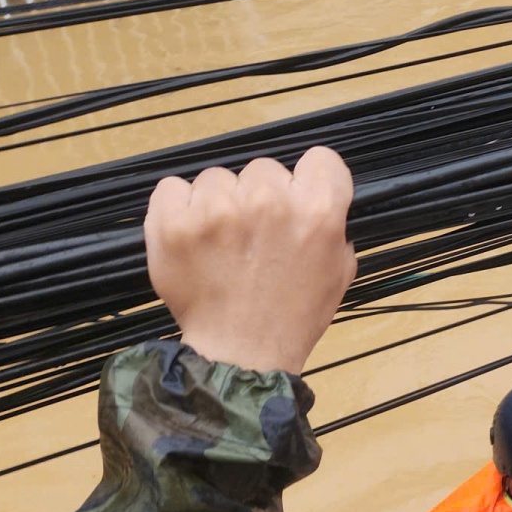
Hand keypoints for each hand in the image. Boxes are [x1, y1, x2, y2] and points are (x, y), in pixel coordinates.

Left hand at [145, 146, 355, 374]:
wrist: (242, 353)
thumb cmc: (295, 315)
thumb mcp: (339, 271)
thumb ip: (332, 226)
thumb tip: (313, 199)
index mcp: (317, 211)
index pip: (320, 158)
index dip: (311, 180)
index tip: (301, 199)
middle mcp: (269, 201)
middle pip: (264, 168)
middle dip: (262, 196)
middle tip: (257, 236)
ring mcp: (216, 209)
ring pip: (217, 178)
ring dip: (220, 203)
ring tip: (222, 244)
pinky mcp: (172, 222)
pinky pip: (173, 188)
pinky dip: (179, 208)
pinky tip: (192, 237)